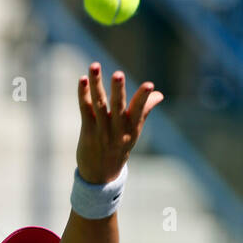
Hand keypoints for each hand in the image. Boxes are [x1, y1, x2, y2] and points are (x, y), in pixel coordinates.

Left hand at [75, 62, 163, 184]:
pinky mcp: (87, 132)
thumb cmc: (119, 148)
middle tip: (118, 74)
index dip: (144, 98)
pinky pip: (85, 110)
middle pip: (118, 107)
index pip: (139, 111)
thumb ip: (144, 110)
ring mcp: (101, 132)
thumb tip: (159, 94)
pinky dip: (83, 94)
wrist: (101, 176)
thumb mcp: (134, 132)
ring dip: (96, 84)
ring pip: (99, 104)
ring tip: (95, 66)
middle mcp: (117, 130)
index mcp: (132, 129)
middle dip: (118, 90)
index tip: (149, 85)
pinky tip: (83, 79)